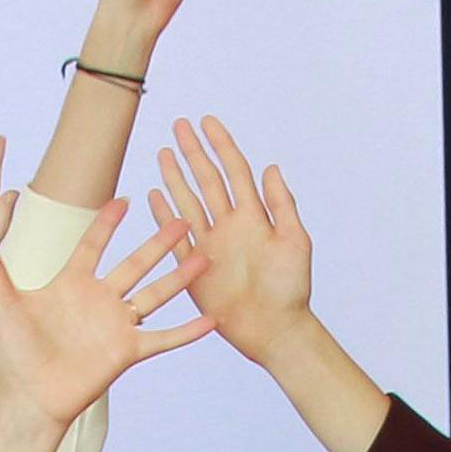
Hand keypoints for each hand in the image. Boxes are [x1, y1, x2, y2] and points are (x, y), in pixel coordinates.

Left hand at [0, 196, 207, 431]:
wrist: (28, 399)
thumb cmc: (12, 355)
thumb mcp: (2, 304)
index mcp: (70, 283)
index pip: (93, 244)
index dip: (107, 222)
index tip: (125, 197)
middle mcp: (98, 300)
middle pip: (135, 262)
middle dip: (158, 241)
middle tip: (181, 216)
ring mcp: (115, 325)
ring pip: (155, 294)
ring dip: (179, 277)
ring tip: (204, 256)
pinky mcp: (126, 351)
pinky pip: (162, 338)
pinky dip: (187, 332)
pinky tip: (212, 319)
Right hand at [150, 114, 309, 364]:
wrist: (274, 329)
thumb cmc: (290, 289)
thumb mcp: (295, 242)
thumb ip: (282, 205)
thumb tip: (270, 168)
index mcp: (254, 216)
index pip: (234, 171)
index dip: (221, 145)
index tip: (207, 122)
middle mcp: (230, 226)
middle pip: (207, 180)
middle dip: (194, 153)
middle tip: (179, 125)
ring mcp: (210, 245)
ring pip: (188, 202)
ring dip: (176, 178)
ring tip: (164, 153)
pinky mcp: (194, 268)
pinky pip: (175, 237)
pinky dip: (164, 216)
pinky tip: (155, 195)